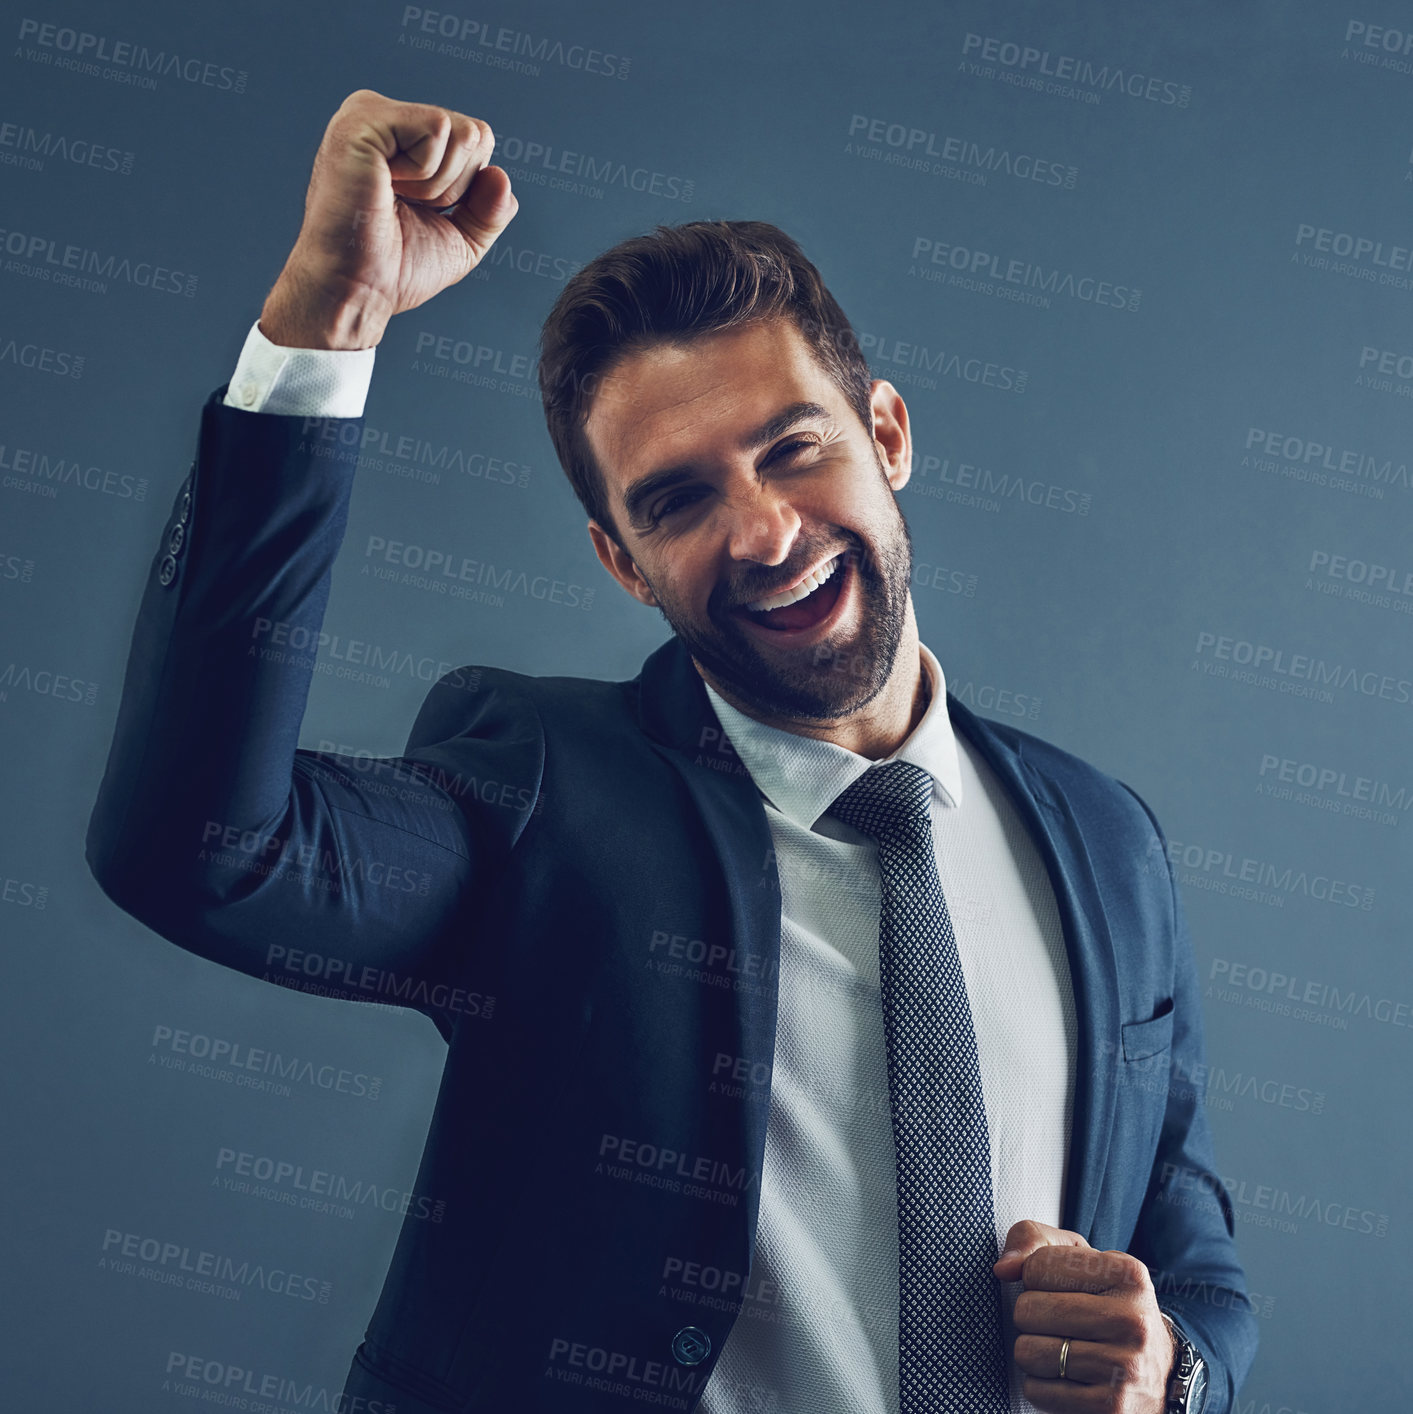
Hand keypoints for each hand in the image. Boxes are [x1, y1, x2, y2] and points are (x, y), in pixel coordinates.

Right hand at [260, 88, 517, 348]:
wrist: (357, 290)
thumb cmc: (395, 269)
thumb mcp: (460, 240)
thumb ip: (489, 211)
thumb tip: (502, 177)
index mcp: (399, 137)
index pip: (475, 140)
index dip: (465, 189)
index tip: (420, 212)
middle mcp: (383, 116)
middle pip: (475, 134)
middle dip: (456, 187)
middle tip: (405, 208)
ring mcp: (370, 112)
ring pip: (462, 132)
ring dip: (439, 185)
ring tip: (391, 200)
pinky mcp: (365, 118)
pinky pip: (439, 129)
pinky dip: (426, 174)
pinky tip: (385, 187)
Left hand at [992, 1219, 1175, 1412]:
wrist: (1159, 1375)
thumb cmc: (1107, 1306)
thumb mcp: (1082, 1260)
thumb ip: (1034, 1241)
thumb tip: (1002, 1268)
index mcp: (1126, 1273)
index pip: (1037, 1266)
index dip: (1035, 1279)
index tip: (1061, 1290)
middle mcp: (1132, 1319)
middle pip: (1028, 1309)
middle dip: (1031, 1318)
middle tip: (1058, 1325)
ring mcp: (1125, 1367)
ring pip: (1028, 1352)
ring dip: (1033, 1353)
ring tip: (1062, 1351)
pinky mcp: (1112, 1408)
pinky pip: (1037, 1391)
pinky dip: (1041, 1386)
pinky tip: (1068, 1380)